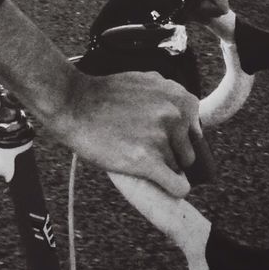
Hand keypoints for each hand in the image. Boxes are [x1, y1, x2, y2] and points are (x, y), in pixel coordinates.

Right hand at [44, 69, 201, 195]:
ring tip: (138, 159)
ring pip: (179, 168)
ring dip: (162, 167)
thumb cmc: (103, 93)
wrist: (73, 104)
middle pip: (188, 150)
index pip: (195, 128)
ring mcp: (161, 138)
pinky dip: (173, 188)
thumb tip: (185, 113)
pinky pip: (178, 186)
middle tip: (146, 149)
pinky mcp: (147, 161)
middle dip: (171, 153)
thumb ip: (167, 96)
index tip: (167, 140)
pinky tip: (160, 183)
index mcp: (177, 96)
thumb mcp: (143, 81)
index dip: (180, 136)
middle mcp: (174, 115)